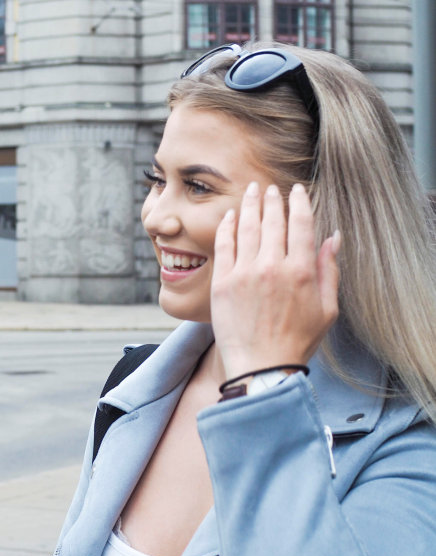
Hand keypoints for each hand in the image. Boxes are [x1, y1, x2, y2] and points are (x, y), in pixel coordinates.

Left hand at [211, 182, 340, 379]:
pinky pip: (224, 245)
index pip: (301, 225)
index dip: (300, 203)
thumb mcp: (327, 309)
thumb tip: (333, 237)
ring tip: (252, 191)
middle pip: (273, 221)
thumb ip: (330, 271)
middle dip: (273, 199)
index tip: (298, 191)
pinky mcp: (222, 282)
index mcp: (302, 271)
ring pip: (248, 227)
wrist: (261, 367)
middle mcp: (273, 267)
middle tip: (272, 188)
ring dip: (251, 205)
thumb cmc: (297, 341)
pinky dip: (228, 226)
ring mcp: (245, 273)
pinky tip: (231, 215)